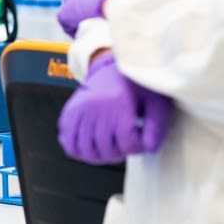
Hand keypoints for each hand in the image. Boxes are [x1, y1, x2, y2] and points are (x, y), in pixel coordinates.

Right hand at [57, 53, 172, 164]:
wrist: (110, 67)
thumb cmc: (134, 85)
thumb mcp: (155, 102)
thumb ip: (156, 126)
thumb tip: (149, 147)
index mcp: (119, 104)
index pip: (127, 143)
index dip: (137, 148)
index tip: (140, 141)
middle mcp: (97, 108)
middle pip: (106, 150)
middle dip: (119, 153)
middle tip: (125, 144)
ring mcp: (81, 110)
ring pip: (86, 150)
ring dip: (100, 156)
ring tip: (109, 147)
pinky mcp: (70, 112)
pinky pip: (68, 141)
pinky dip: (77, 150)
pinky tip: (90, 146)